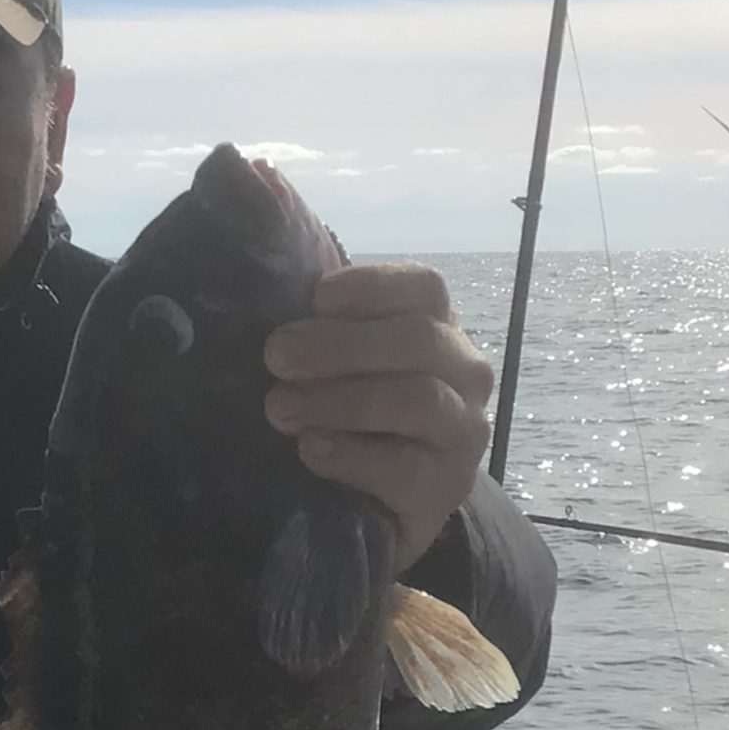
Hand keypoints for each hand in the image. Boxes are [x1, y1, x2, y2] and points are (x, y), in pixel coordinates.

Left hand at [261, 262, 494, 571]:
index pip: (424, 288)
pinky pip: (405, 468)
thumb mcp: (334, 362)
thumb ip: (315, 314)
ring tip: (279, 409)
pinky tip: (311, 450)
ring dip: (340, 400)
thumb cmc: (349, 421)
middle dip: (338, 345)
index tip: (315, 297)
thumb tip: (263, 218)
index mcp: (439, 329)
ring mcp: (462, 434)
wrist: (376, 511)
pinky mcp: (444, 490)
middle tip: (275, 357)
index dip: (371, 286)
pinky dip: (351, 456)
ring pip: (417, 399)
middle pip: (417, 340)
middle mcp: (465, 375)